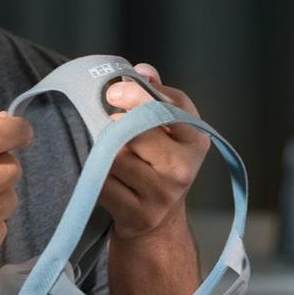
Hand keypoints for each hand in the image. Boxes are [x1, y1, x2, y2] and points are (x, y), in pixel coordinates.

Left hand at [99, 64, 209, 241]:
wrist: (160, 223)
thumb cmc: (161, 163)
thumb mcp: (169, 129)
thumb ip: (157, 95)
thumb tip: (143, 71)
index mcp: (196, 140)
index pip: (169, 108)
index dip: (138, 95)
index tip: (115, 92)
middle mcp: (183, 168)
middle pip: (138, 132)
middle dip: (117, 124)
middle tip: (108, 121)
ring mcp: (161, 194)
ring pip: (117, 157)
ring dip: (105, 150)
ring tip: (111, 152)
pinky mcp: (138, 214)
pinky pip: (104, 182)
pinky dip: (97, 174)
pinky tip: (105, 174)